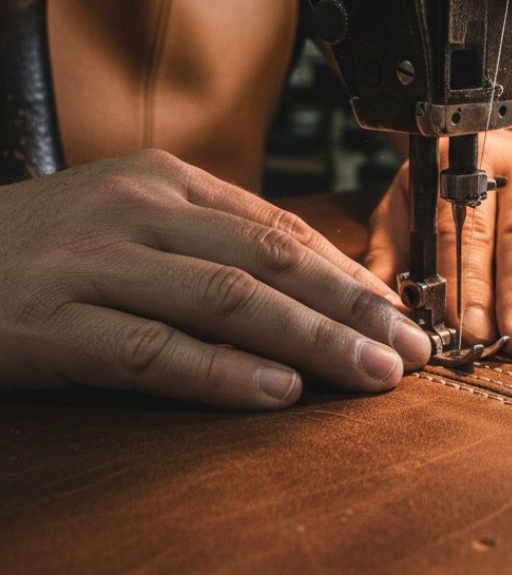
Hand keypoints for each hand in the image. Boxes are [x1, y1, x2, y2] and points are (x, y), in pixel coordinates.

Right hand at [0, 150, 429, 408]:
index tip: (400, 317)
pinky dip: (221, 373)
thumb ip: (211, 246)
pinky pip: (151, 351)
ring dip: (311, 340)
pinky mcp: (47, 325)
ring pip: (227, 300)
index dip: (349, 277)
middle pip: (270, 261)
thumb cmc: (39, 251)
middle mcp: (135, 210)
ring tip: (370, 375)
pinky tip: (277, 392)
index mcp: (164, 182)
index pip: (281, 230)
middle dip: (351, 310)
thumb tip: (312, 288)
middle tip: (409, 351)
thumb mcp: (130, 224)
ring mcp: (90, 263)